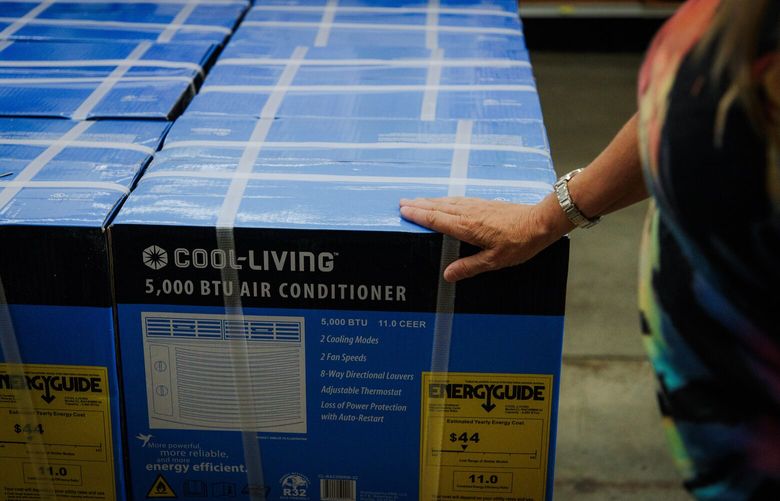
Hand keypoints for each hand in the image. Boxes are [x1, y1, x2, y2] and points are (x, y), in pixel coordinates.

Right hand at [399, 196, 566, 281]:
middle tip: (402, 202)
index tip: (404, 211)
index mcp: (468, 227)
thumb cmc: (521, 243)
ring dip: (431, 201)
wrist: (541, 222)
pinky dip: (446, 200)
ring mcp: (478, 206)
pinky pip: (459, 200)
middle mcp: (470, 213)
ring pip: (448, 202)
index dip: (419, 215)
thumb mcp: (495, 261)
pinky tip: (445, 201)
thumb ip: (470, 267)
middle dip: (419, 205)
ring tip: (418, 200)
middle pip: (439, 207)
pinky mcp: (486, 204)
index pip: (437, 220)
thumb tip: (448, 275)